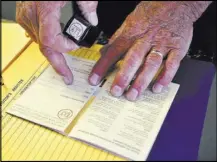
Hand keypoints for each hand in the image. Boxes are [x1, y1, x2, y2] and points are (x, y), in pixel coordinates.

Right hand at [16, 1, 97, 83]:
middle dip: (57, 64)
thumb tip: (92, 19)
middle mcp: (33, 15)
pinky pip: (35, 34)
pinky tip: (52, 44)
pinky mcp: (25, 15)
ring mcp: (26, 16)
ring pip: (40, 42)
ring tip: (62, 61)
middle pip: (44, 47)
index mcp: (45, 9)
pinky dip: (45, 41)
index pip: (52, 41)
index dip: (65, 48)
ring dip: (53, 52)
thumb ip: (87, 4)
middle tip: (66, 76)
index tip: (76, 46)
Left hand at [89, 1, 211, 100]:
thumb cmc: (152, 12)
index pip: (113, 51)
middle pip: (133, 59)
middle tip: (116, 91)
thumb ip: (117, 38)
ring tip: (133, 94)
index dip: (102, 66)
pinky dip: (165, 77)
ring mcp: (162, 44)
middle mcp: (146, 39)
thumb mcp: (130, 21)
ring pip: (151, 64)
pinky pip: (172, 64)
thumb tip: (104, 52)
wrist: (177, 2)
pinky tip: (157, 88)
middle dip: (123, 77)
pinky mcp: (177, 48)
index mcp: (132, 33)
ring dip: (142, 81)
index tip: (94, 79)